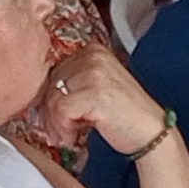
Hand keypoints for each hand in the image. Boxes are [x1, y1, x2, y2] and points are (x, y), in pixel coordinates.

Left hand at [24, 45, 170, 161]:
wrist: (151, 133)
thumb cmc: (123, 115)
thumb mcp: (97, 87)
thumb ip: (72, 82)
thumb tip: (36, 94)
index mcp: (93, 50)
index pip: (54, 70)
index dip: (50, 97)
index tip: (55, 117)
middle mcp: (94, 56)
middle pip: (50, 83)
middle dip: (50, 112)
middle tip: (58, 131)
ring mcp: (95, 73)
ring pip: (53, 98)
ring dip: (55, 123)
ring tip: (66, 136)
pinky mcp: (95, 94)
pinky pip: (61, 111)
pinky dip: (63, 128)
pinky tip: (74, 137)